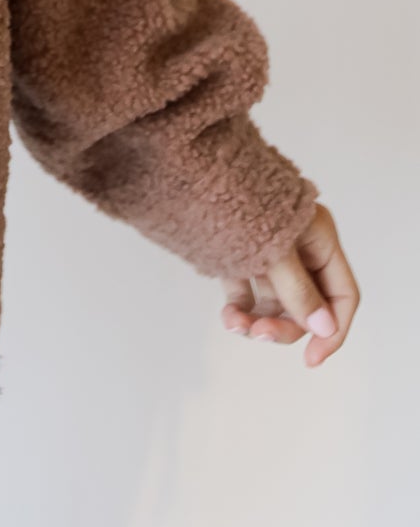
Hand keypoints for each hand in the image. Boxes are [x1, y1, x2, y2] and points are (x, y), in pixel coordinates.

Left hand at [220, 200, 357, 366]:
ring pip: (275, 303)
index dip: (332, 331)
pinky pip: (247, 293)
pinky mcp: (239, 255)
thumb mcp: (273, 248)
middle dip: (285, 325)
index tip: (312, 359)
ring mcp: (268, 252)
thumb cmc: (238, 198)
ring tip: (235, 325)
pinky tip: (229, 318)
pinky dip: (240, 309)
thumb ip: (299, 290)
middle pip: (307, 305)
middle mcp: (299, 247)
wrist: (186, 167)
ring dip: (259, 321)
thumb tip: (325, 328)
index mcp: (319, 238)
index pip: (342, 295)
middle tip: (259, 334)